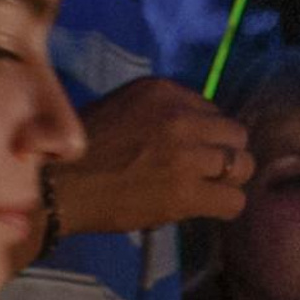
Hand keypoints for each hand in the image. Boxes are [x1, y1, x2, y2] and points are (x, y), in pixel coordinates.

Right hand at [53, 79, 251, 238]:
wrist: (57, 183)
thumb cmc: (83, 149)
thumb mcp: (124, 109)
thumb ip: (164, 114)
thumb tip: (201, 133)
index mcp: (163, 91)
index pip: (213, 111)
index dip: (208, 135)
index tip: (191, 149)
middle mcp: (180, 117)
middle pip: (236, 135)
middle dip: (226, 155)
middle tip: (207, 172)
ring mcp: (186, 155)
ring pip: (242, 166)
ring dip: (229, 181)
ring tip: (207, 190)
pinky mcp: (187, 191)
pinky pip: (234, 200)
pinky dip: (225, 207)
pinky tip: (205, 208)